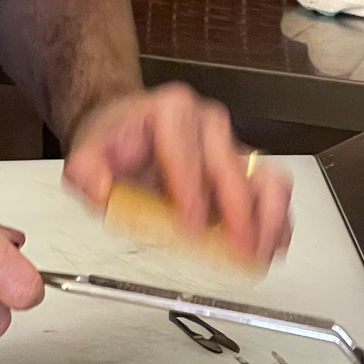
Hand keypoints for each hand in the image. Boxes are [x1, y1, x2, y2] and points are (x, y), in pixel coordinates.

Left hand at [62, 83, 292, 265]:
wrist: (130, 131)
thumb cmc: (117, 141)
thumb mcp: (88, 153)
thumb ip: (87, 171)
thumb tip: (102, 189)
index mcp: (170, 112)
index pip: (185, 150)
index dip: (191, 190)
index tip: (190, 223)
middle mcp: (207, 124)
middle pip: (230, 165)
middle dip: (235, 211)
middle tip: (233, 247)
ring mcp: (231, 145)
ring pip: (265, 175)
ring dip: (267, 218)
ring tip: (258, 252)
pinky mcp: (246, 169)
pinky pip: (273, 192)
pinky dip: (276, 221)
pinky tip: (271, 246)